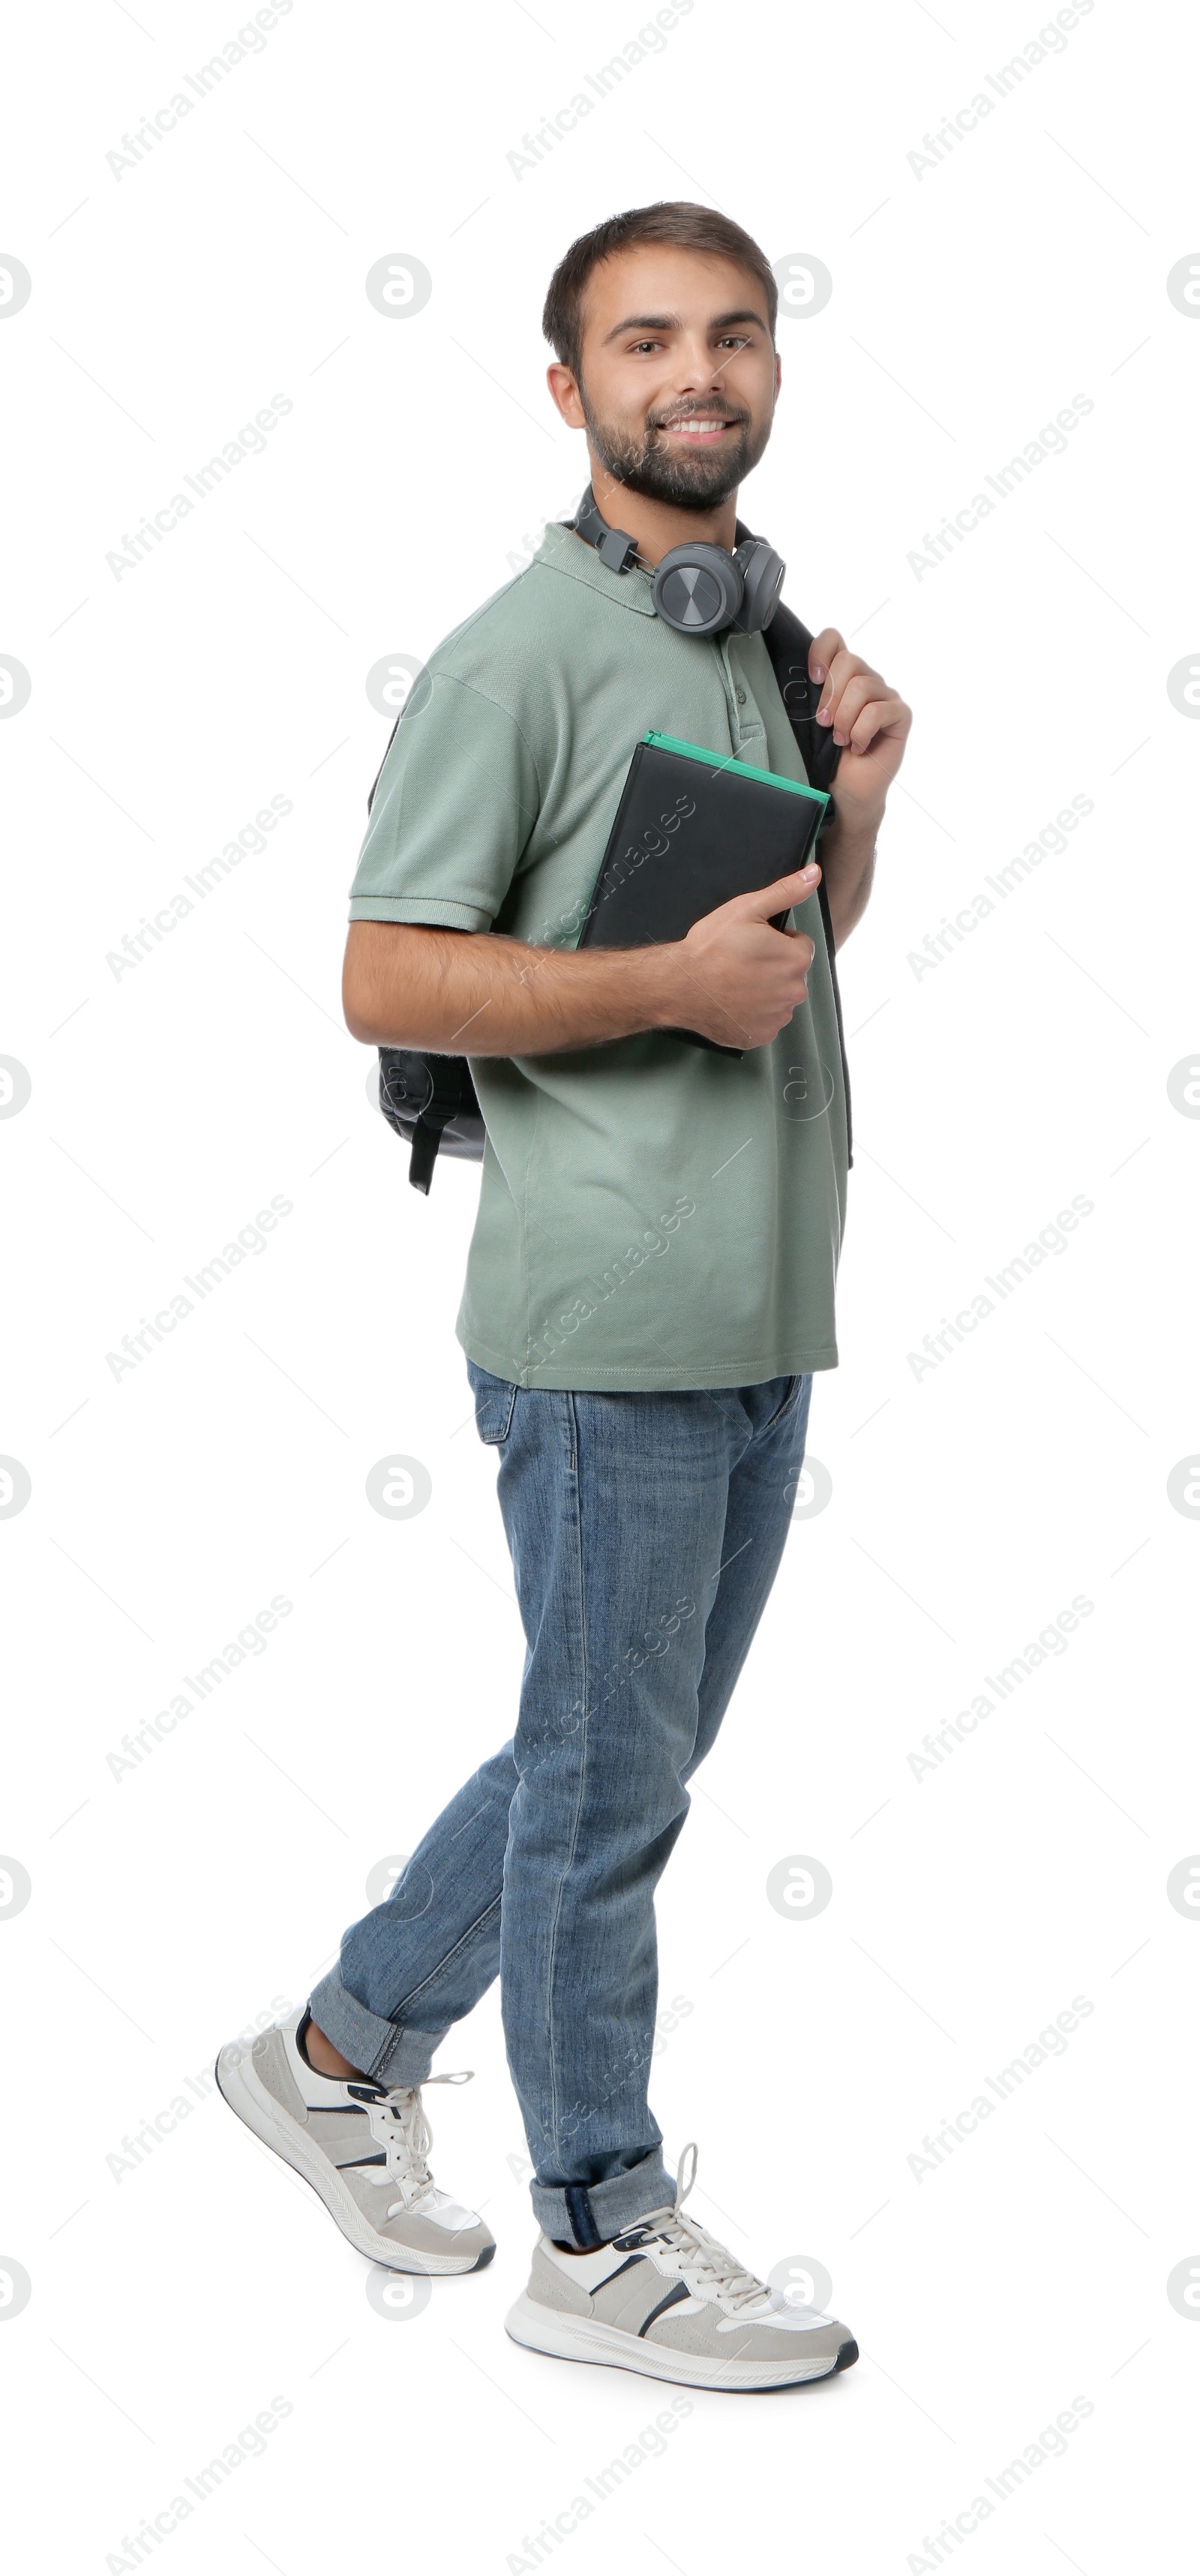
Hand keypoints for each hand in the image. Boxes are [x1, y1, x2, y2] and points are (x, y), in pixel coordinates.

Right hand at [663, 864, 820, 1050]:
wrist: (679, 985)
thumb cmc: (710, 947)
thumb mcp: (747, 909)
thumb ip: (786, 891)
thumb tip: (814, 873)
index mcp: (795, 959)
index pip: (800, 946)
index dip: (778, 941)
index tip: (753, 943)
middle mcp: (794, 992)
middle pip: (792, 974)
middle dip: (774, 966)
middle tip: (742, 962)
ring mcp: (777, 1017)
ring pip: (779, 998)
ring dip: (765, 990)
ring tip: (735, 982)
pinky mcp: (760, 1035)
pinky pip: (765, 1021)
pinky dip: (753, 1013)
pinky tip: (733, 1001)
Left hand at [809, 628, 910, 820]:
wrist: (847, 791)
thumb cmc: (829, 758)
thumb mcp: (813, 721)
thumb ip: (813, 694)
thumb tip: (805, 676)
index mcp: (843, 676)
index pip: (835, 639)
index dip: (821, 651)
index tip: (812, 678)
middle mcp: (867, 680)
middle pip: (849, 661)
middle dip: (831, 695)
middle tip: (824, 723)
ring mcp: (886, 697)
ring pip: (862, 686)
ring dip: (845, 718)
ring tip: (840, 740)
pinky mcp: (900, 715)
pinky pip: (879, 711)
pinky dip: (862, 732)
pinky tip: (858, 747)